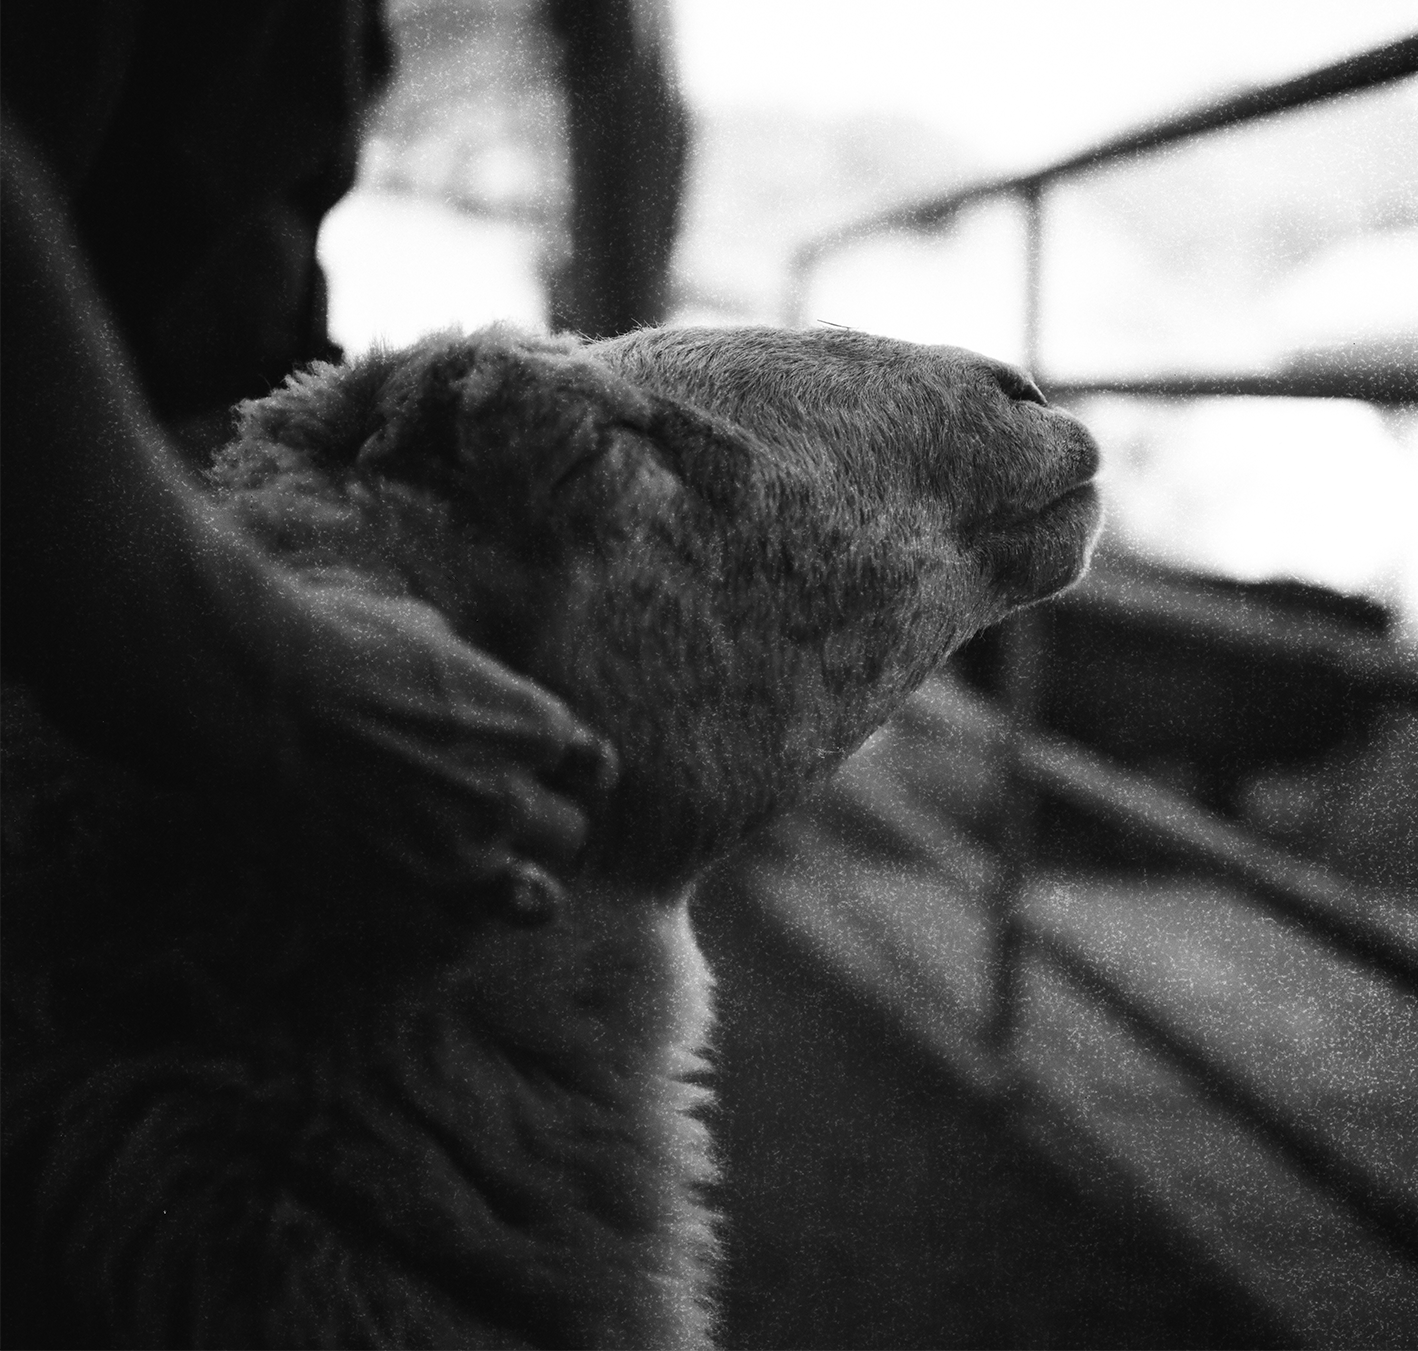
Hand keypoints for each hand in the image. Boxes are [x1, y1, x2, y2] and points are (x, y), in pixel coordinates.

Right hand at [265, 579, 618, 889]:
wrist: (252, 698)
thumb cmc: (327, 640)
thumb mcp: (418, 627)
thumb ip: (459, 667)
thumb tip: (453, 669)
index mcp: (529, 724)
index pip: (592, 766)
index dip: (571, 772)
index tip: (550, 776)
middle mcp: (511, 796)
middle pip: (569, 834)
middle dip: (540, 827)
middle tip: (503, 824)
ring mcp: (462, 858)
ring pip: (535, 899)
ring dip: (515, 887)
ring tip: (485, 881)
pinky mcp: (405, 905)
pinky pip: (460, 937)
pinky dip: (452, 924)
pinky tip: (424, 906)